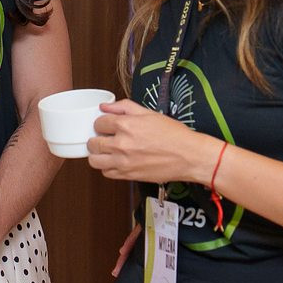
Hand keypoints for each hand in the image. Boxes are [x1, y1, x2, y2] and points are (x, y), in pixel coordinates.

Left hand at [86, 99, 219, 184]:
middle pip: (93, 143)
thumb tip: (105, 106)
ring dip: (98, 155)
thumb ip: (124, 107)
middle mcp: (121, 144)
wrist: (189, 156)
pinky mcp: (128, 176)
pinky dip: (107, 168)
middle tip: (105, 138)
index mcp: (126, 125)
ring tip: (107, 151)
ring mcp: (123, 162)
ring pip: (95, 161)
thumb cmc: (174, 135)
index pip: (98, 123)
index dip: (102, 123)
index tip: (107, 125)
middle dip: (97, 138)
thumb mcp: (149, 113)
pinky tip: (116, 161)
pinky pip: (106, 173)